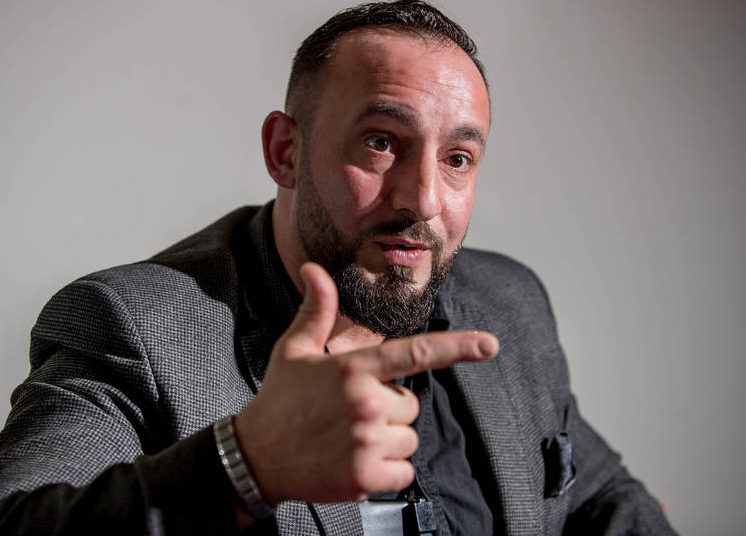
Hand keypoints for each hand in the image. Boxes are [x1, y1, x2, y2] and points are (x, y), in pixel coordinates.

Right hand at [234, 262, 497, 504]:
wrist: (255, 457)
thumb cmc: (279, 399)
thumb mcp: (295, 350)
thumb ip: (316, 310)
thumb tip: (314, 268)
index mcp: (353, 368)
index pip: (415, 353)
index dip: (457, 347)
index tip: (490, 344)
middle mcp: (365, 402)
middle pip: (411, 405)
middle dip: (389, 409)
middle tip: (350, 413)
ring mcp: (366, 442)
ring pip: (408, 438)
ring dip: (387, 440)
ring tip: (348, 438)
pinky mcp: (365, 477)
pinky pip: (403, 473)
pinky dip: (385, 472)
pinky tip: (352, 463)